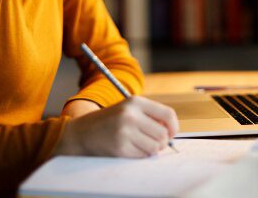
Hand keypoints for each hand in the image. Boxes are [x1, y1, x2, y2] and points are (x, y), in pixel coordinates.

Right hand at [52, 96, 177, 157]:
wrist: (83, 132)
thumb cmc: (111, 121)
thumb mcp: (129, 109)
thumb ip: (150, 116)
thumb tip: (171, 132)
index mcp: (136, 102)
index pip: (168, 114)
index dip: (173, 127)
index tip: (171, 133)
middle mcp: (130, 115)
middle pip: (163, 134)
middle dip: (161, 141)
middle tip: (152, 142)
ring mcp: (125, 131)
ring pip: (155, 147)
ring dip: (151, 149)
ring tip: (140, 145)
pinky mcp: (120, 147)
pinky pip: (143, 155)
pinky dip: (140, 155)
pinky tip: (130, 148)